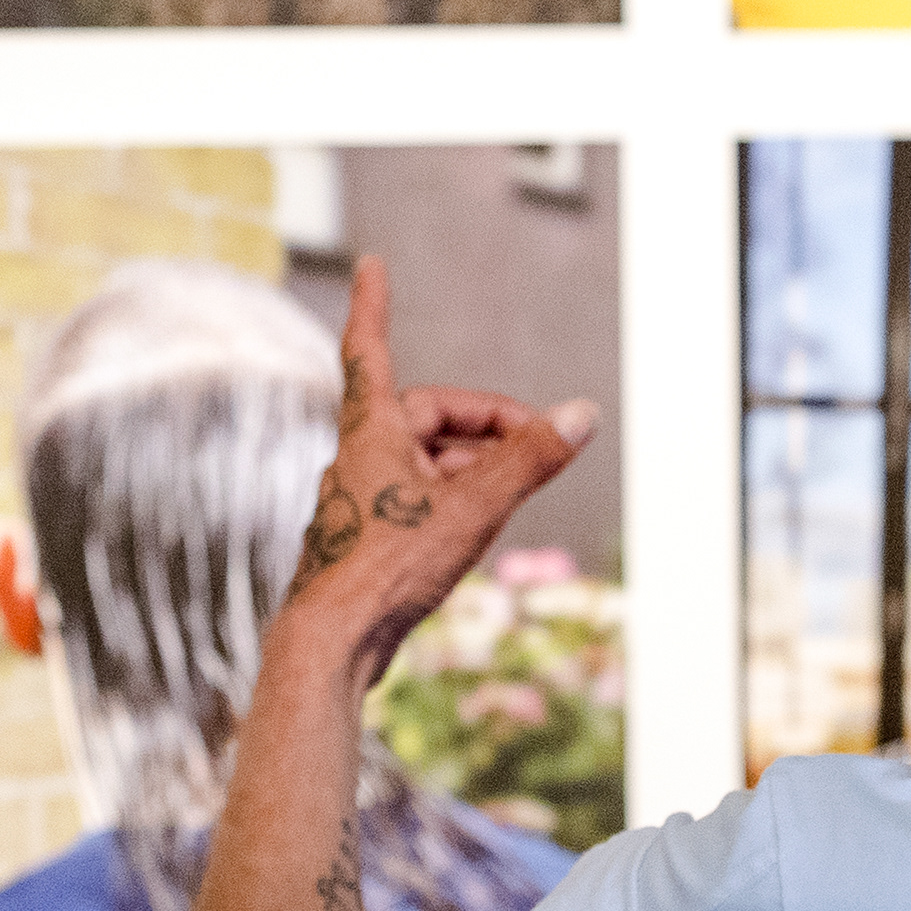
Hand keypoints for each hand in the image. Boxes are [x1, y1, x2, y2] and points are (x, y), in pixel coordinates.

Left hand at [281, 256, 597, 681]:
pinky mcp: (363, 539)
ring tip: (512, 495)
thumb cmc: (388, 569)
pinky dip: (450, 499)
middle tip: (537, 448)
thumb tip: (580, 415)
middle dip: (484, 426)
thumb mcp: (474, 507)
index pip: (371, 349)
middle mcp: (356, 457)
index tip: (370, 266)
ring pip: (423, 462)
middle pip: (425, 416)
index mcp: (370, 431)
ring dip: (471, 467)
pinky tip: (473, 532)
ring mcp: (358, 499)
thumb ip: (529, 460)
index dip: (373, 305)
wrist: (330, 644)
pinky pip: (414, 498)